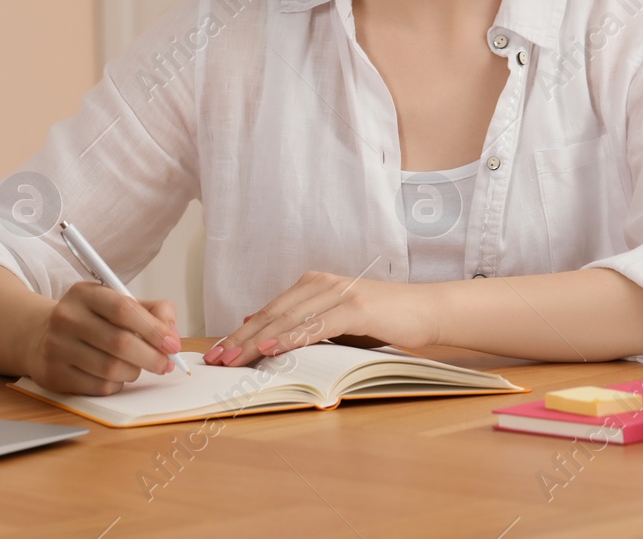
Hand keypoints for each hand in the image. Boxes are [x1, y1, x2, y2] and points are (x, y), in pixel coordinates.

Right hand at [26, 281, 179, 395]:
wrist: (42, 336)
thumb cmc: (92, 320)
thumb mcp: (119, 303)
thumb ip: (153, 312)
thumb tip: (172, 338)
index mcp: (85, 293)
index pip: (124, 309)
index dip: (154, 329)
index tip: (172, 344)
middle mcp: (66, 317)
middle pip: (120, 343)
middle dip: (151, 357)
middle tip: (166, 364)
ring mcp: (56, 347)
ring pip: (111, 369)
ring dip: (134, 371)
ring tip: (136, 366)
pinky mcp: (53, 374)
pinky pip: (99, 386)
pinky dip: (117, 384)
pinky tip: (115, 374)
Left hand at [201, 270, 437, 366]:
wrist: (426, 311)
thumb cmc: (381, 321)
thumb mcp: (335, 323)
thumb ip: (302, 324)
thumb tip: (260, 331)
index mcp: (313, 285)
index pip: (269, 311)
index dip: (241, 332)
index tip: (217, 353)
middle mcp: (321, 283)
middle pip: (272, 314)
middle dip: (241, 338)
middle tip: (216, 359)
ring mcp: (338, 293)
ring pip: (288, 319)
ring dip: (258, 341)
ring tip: (234, 358)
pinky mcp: (356, 308)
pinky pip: (317, 325)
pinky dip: (292, 337)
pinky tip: (273, 348)